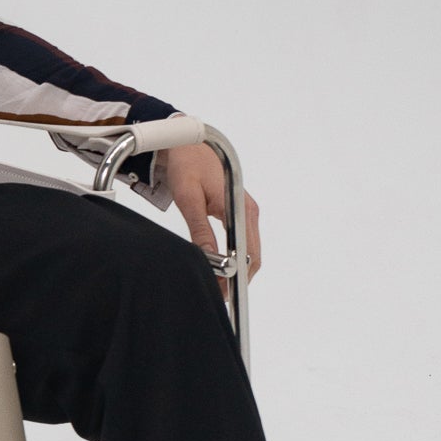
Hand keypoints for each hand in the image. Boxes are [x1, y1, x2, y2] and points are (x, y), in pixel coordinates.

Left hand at [162, 142, 261, 295]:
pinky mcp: (241, 214)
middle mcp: (250, 212)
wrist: (189, 146)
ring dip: (236, 269)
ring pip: (249, 251)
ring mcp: (247, 213)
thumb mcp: (188, 199)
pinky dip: (234, 258)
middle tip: (216, 294)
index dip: (237, 276)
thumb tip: (208, 258)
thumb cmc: (187, 168)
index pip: (247, 253)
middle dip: (237, 278)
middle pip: (252, 256)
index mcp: (240, 207)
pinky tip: (218, 267)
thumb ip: (199, 230)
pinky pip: (243, 242)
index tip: (223, 292)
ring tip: (215, 284)